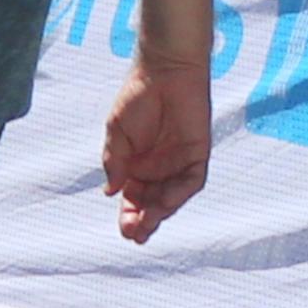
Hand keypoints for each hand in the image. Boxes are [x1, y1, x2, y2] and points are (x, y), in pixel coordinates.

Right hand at [103, 56, 215, 239]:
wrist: (164, 71)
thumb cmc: (136, 97)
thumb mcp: (115, 133)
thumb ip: (114, 161)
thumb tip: (109, 191)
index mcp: (136, 165)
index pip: (132, 198)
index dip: (128, 215)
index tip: (123, 231)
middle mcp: (158, 168)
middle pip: (152, 202)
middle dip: (143, 220)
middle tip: (135, 235)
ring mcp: (179, 162)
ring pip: (172, 196)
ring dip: (161, 212)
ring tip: (147, 224)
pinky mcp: (198, 153)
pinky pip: (192, 180)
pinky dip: (179, 194)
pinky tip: (164, 203)